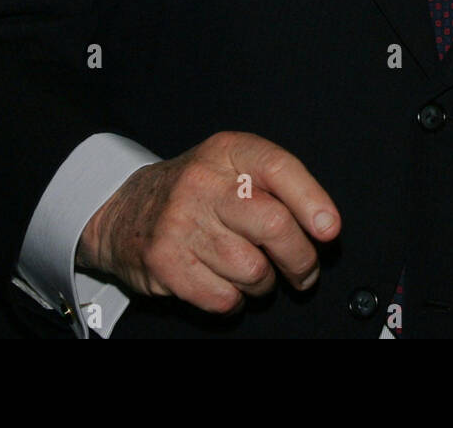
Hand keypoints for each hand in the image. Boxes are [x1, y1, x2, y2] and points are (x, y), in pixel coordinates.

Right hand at [75, 131, 340, 313]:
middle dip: (301, 259)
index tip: (329, 230)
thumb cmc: (196, 191)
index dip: (311, 200)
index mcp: (227, 151)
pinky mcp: (165, 261)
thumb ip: (276, 185)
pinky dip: (234, 301)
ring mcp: (181, 222)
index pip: (278, 168)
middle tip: (304, 271)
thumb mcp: (231, 166)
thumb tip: (324, 227)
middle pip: (274, 226)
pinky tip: (226, 284)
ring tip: (254, 274)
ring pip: (253, 270)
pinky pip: (223, 298)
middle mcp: (204, 182)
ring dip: (264, 284)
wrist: (123, 210)